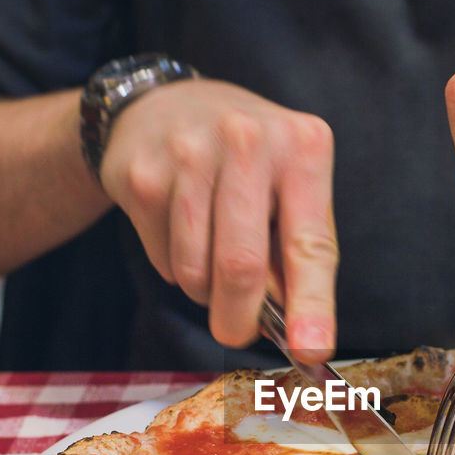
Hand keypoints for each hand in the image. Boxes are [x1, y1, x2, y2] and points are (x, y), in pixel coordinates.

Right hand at [99, 79, 337, 361]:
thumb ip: (299, 252)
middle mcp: (248, 141)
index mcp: (302, 146)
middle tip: (237, 332)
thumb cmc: (247, 161)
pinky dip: (177, 268)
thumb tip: (299, 332)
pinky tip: (182, 230)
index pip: (310, 244)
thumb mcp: (290, 185)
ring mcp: (189, 154)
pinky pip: (164, 259)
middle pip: (242, 266)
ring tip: (212, 258)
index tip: (311, 350)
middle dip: (240, 318)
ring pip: (197, 271)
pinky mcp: (143, 175)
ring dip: (206, 291)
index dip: (312, 305)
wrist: (164, 104)